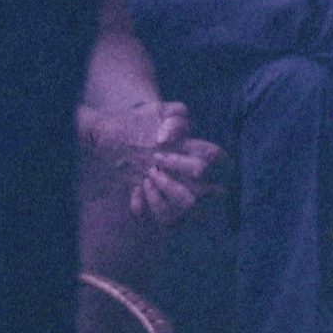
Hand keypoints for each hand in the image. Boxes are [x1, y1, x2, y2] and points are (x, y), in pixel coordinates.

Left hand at [77, 101, 224, 224]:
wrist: (111, 143)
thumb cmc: (140, 126)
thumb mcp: (158, 112)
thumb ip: (175, 117)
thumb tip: (167, 139)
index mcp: (197, 155)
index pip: (221, 161)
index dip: (204, 155)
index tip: (163, 147)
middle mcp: (194, 180)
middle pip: (213, 187)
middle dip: (182, 171)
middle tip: (154, 161)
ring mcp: (179, 198)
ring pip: (191, 208)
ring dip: (167, 193)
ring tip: (146, 178)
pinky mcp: (162, 213)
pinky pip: (163, 221)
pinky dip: (145, 207)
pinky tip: (134, 190)